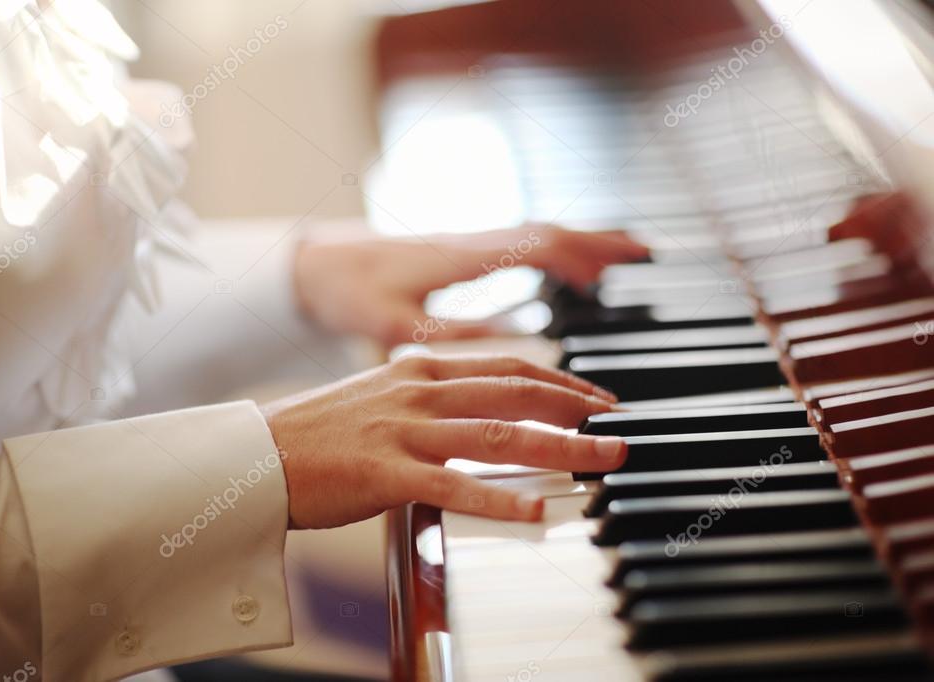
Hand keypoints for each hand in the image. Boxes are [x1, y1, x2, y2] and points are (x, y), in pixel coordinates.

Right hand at [262, 354, 624, 528]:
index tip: (595, 396)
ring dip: (562, 446)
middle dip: (577, 408)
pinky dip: (501, 497)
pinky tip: (536, 511)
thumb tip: (472, 408)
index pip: (507, 367)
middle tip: (617, 424)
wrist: (256, 453)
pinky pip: (455, 485)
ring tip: (603, 460)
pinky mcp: (386, 473)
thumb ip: (427, 397)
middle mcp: (419, 391)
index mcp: (419, 369)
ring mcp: (404, 430)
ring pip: (499, 433)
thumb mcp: (379, 395)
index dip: (560, 381)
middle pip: (517, 392)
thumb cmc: (316, 431)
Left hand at [293, 225, 646, 346]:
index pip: (535, 245)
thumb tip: (511, 342)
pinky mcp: (460, 252)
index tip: (618, 268)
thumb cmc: (348, 289)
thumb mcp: (392, 322)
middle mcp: (469, 242)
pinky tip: (568, 268)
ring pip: (536, 233)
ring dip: (581, 242)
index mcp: (459, 257)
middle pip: (548, 232)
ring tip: (624, 255)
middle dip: (598, 241)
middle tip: (646, 252)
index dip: (581, 255)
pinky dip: (554, 250)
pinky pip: (519, 243)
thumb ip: (450, 333)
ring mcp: (466, 244)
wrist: (314, 264)